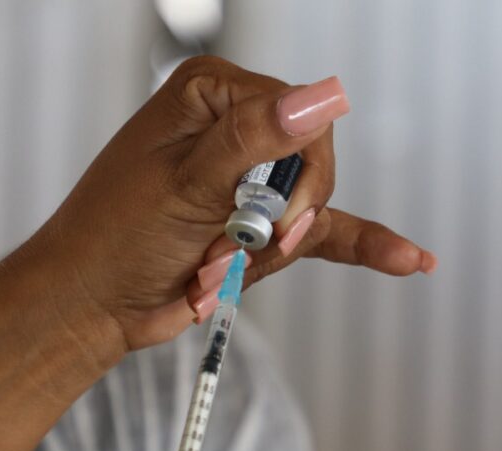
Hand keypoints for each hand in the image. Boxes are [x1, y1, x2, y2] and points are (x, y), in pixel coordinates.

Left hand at [29, 55, 435, 351]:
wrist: (90, 305)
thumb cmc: (115, 238)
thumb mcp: (184, 183)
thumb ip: (254, 140)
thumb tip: (325, 95)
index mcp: (211, 96)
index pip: (300, 117)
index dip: (293, 177)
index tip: (260, 220)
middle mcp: (236, 132)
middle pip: (311, 166)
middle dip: (275, 224)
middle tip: (227, 246)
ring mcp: (249, 183)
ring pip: (308, 212)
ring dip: (264, 255)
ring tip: (209, 268)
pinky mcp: (258, 229)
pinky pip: (326, 236)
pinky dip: (366, 248)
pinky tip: (411, 260)